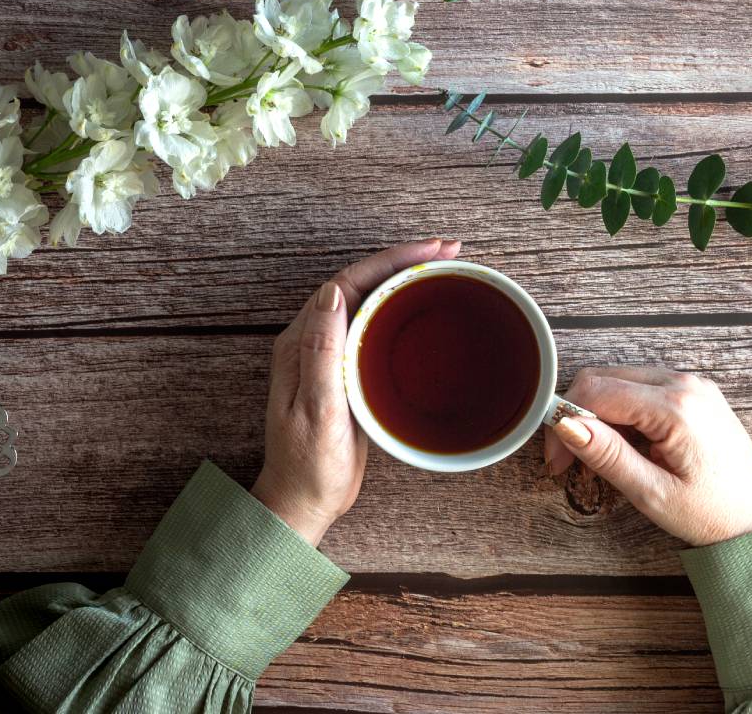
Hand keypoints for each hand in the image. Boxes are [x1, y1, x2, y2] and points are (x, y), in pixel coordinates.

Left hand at [252, 237, 462, 545]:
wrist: (304, 501)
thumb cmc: (308, 464)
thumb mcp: (317, 410)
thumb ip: (322, 352)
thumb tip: (335, 293)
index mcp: (302, 342)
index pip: (348, 283)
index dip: (390, 260)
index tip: (429, 249)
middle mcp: (314, 341)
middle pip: (361, 284)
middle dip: (403, 261)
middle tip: (449, 250)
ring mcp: (330, 355)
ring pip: (370, 301)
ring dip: (404, 280)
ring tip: (444, 267)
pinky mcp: (347, 372)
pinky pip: (375, 326)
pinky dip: (402, 309)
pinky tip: (424, 310)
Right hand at [544, 367, 751, 546]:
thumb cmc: (714, 516)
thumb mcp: (653, 493)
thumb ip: (608, 455)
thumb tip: (565, 423)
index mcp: (677, 407)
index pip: (596, 392)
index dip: (565, 422)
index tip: (557, 461)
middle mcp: (685, 383)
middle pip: (604, 379)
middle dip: (577, 416)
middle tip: (568, 462)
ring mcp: (692, 386)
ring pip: (620, 381)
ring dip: (598, 415)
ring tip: (597, 462)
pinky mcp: (695, 394)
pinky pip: (642, 389)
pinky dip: (621, 414)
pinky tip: (622, 449)